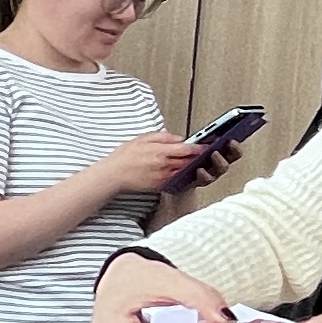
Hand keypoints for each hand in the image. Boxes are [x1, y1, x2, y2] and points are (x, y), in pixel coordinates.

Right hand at [86, 131, 213, 201]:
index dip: (198, 147)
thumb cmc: (125, 156)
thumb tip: (178, 137)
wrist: (113, 174)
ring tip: (199, 162)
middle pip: (188, 161)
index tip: (206, 145)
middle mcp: (163, 165)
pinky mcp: (160, 186)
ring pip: (184, 171)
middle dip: (199, 158)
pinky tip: (186, 172)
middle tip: (207, 153)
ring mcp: (162, 177)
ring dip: (193, 167)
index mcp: (160, 151)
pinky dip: (182, 176)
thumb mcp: (142, 138)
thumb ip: (162, 137)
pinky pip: (176, 180)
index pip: (186, 149)